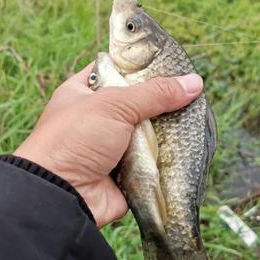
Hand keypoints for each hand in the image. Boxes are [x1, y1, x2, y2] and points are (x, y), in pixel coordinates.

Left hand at [14, 63, 202, 227]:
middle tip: (193, 94)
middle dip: (161, 103)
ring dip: (166, 134)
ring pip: (148, 135)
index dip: (140, 67)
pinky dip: (166, 161)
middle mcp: (97, 119)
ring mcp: (111, 149)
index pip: (115, 71)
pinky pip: (153, 164)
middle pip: (137, 104)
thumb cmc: (76, 138)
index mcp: (83, 93)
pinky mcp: (126, 175)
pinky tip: (190, 150)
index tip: (171, 64)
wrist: (61, 195)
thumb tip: (195, 83)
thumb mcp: (115, 105)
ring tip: (198, 121)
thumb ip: (155, 93)